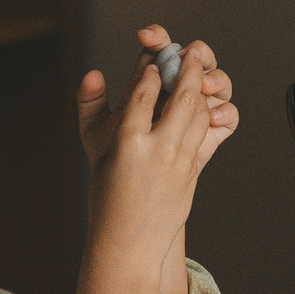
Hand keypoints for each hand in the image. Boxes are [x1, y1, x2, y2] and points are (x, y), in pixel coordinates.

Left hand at [77, 24, 237, 172]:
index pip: (157, 49)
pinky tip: (214, 115)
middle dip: (195, 54)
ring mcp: (197, 109)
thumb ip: (90, 101)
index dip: (156, 37)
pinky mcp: (212, 132)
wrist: (131, 196)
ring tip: (204, 85)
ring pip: (216, 82)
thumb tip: (93, 73)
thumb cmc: (111, 159)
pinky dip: (225, 111)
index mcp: (149, 79)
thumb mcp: (95, 131)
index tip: (145, 35)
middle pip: (195, 57)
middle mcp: (176, 88)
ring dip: (214, 78)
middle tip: (190, 55)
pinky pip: (229, 116)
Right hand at [83, 37, 231, 270]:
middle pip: (181, 97)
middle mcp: (157, 149)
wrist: (128, 241)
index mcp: (127, 141)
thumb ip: (92, 105)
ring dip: (200, 89)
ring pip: (198, 113)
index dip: (150, 73)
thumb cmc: (105, 194)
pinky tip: (199, 103)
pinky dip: (202, 113)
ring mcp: (179, 162)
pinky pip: (202, 133)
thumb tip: (93, 72)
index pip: (143, 94)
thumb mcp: (94, 148)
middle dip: (188, 69)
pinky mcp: (192, 171)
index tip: (153, 61)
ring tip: (199, 72)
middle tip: (190, 52)